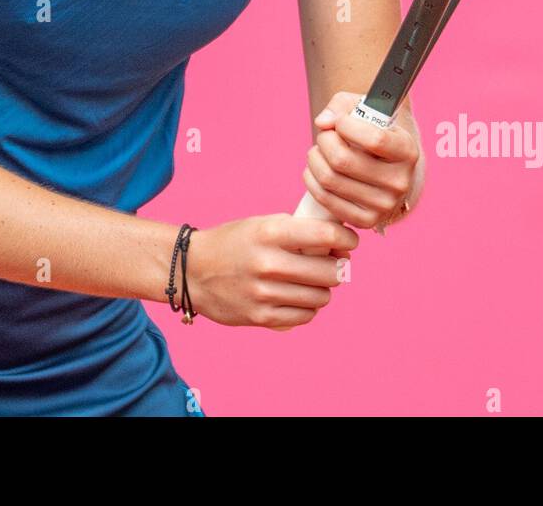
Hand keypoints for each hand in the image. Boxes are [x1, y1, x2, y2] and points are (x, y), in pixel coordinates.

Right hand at [182, 214, 358, 329]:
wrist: (191, 270)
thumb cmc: (234, 243)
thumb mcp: (262, 225)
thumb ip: (298, 233)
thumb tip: (340, 247)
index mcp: (270, 232)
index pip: (326, 236)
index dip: (347, 238)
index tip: (350, 241)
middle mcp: (268, 263)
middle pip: (330, 272)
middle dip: (338, 267)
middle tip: (333, 263)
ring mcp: (264, 293)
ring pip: (321, 297)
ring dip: (324, 289)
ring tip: (313, 281)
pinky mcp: (261, 317)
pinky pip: (304, 316)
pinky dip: (308, 307)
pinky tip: (298, 297)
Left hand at [302, 90, 424, 232]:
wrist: (385, 166)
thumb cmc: (371, 131)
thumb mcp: (365, 110)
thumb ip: (342, 106)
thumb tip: (323, 122)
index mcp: (408, 152)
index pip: (375, 139)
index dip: (347, 126)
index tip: (340, 122)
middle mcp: (400, 182)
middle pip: (343, 160)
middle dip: (324, 141)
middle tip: (325, 135)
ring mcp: (384, 205)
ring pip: (329, 178)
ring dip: (314, 158)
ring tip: (318, 150)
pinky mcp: (366, 221)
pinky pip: (325, 198)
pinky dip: (311, 179)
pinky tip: (315, 169)